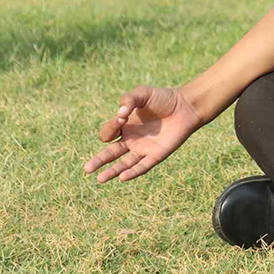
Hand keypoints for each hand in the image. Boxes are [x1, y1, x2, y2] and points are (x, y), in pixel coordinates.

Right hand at [83, 85, 204, 182]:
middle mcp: (131, 139)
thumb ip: (128, 100)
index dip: (111, 127)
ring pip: (123, 164)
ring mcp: (143, 148)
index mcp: (124, 125)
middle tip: (87, 169)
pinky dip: (132, 172)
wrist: (186, 106)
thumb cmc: (163, 98)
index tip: (121, 118)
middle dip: (98, 161)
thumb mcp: (142, 93)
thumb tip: (120, 116)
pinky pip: (142, 167)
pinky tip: (122, 177)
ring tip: (99, 179)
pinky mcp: (156, 155)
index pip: (108, 132)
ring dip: (112, 172)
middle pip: (110, 153)